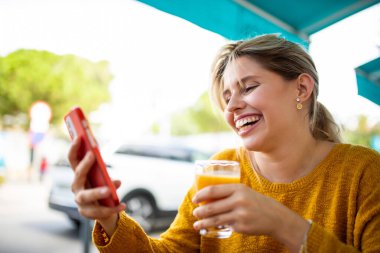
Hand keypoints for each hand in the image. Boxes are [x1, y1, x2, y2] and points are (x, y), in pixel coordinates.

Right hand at [68, 137, 125, 235]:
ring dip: (97, 192)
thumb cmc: (101, 188)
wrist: (102, 209)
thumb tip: (117, 182)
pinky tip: (123, 205)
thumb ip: (107, 178)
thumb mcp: (104, 179)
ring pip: (86, 196)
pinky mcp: (86, 213)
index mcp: (79, 175)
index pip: (73, 159)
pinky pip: (99, 211)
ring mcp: (80, 201)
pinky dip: (113, 208)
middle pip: (78, 174)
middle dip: (85, 165)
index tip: (79, 137)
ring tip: (110, 191)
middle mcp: (76, 186)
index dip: (74, 148)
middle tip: (92, 154)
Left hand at [192, 184, 309, 252]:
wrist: (275, 216)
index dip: (201, 195)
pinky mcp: (241, 226)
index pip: (213, 190)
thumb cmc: (255, 202)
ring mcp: (240, 214)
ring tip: (197, 225)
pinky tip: (212, 227)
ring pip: (215, 219)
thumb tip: (206, 199)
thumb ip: (227, 193)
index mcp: (238, 188)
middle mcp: (238, 200)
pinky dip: (217, 227)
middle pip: (212, 207)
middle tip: (194, 213)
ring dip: (203, 223)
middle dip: (200, 211)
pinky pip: (225, 226)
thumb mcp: (243, 192)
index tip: (194, 199)